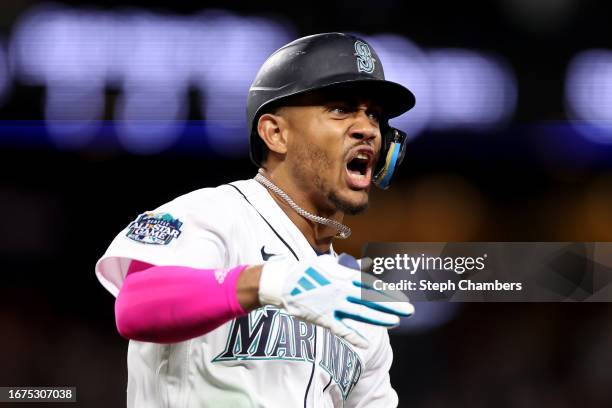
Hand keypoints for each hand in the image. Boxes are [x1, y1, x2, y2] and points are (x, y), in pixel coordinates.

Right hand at [258, 253, 413, 347]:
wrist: (284, 283)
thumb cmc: (308, 271)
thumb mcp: (330, 263)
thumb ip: (351, 266)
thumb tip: (368, 263)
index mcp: (345, 276)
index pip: (372, 285)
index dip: (389, 292)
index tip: (404, 297)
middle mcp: (342, 290)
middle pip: (372, 299)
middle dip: (392, 306)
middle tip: (410, 311)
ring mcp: (334, 305)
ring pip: (361, 314)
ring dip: (379, 319)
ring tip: (395, 322)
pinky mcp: (324, 318)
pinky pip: (341, 329)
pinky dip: (354, 336)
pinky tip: (366, 343)